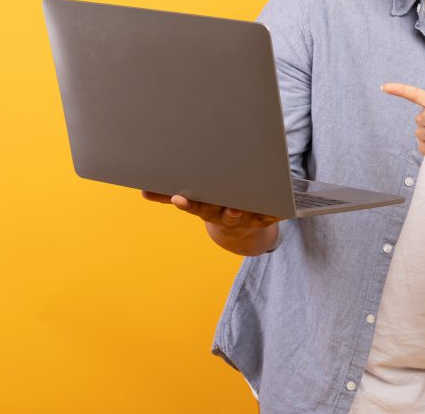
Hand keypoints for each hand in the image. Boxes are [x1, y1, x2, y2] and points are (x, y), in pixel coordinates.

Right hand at [141, 191, 282, 255]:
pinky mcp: (265, 218)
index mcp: (208, 210)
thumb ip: (170, 196)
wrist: (242, 232)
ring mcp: (246, 218)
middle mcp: (225, 216)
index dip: (187, 204)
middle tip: (220, 202)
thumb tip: (143, 191)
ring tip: (240, 207)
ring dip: (244, 211)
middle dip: (213, 207)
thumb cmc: (215, 207)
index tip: (178, 198)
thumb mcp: (195, 203)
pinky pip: (271, 215)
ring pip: (244, 214)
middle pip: (218, 213)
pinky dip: (276, 212)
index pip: (195, 207)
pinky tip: (281, 206)